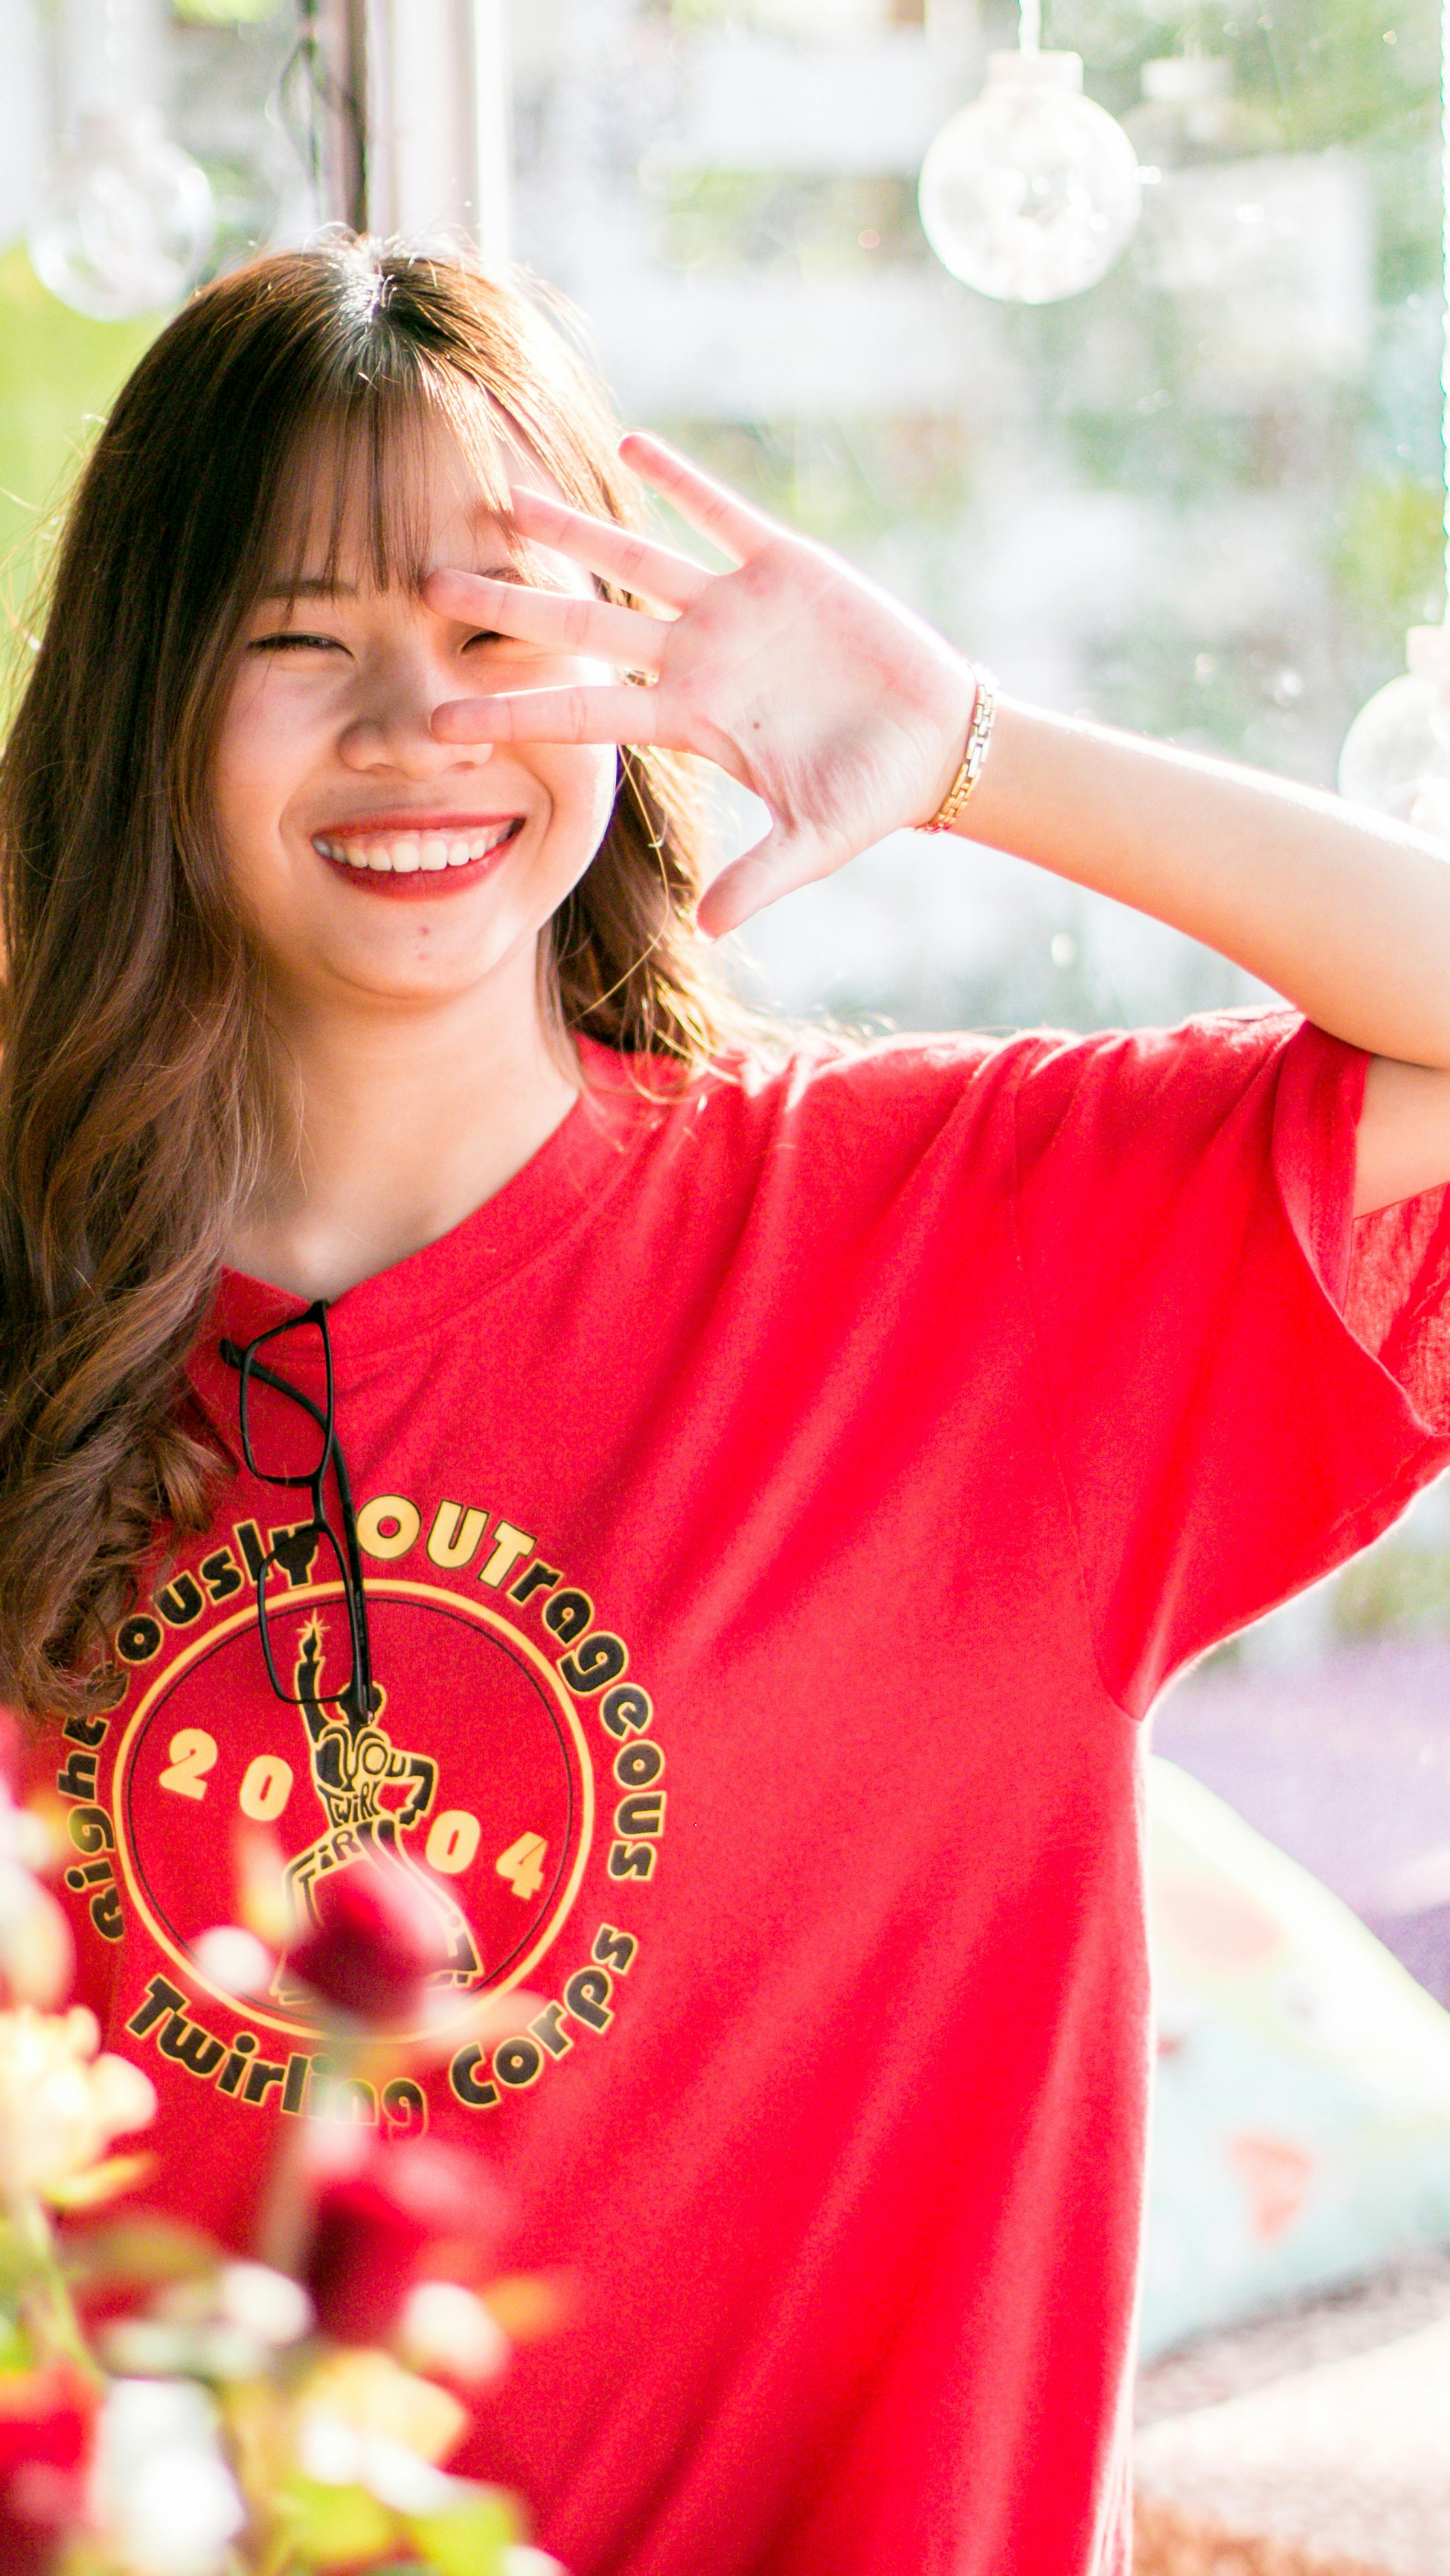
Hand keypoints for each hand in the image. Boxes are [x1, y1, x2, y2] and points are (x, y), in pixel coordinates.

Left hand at [427, 434, 976, 936]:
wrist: (936, 743)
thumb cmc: (870, 796)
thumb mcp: (814, 843)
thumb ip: (760, 878)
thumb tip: (711, 929)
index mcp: (691, 720)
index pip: (581, 715)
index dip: (511, 712)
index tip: (438, 716)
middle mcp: (697, 658)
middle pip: (583, 627)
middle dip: (509, 610)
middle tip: (429, 586)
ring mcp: (735, 609)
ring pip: (636, 560)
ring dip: (575, 529)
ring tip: (509, 497)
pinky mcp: (786, 566)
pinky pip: (721, 515)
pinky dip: (681, 484)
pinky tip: (630, 449)